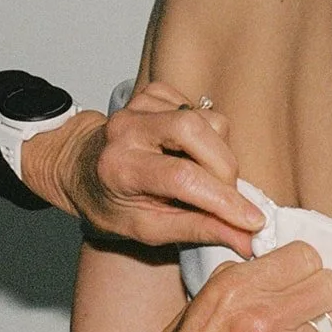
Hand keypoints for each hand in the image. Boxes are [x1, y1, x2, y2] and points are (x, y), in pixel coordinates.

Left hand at [21, 82, 264, 253]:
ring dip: (218, 152)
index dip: (224, 201)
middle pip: (198, 132)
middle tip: (224, 197)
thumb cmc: (109, 201)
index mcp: (120, 167)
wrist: (78, 166)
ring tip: (199, 176)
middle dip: (225, 170)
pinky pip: (201, 109)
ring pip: (207, 120)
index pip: (182, 178)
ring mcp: (140, 105)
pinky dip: (206, 135)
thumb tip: (245, 238)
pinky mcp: (154, 93)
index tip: (253, 221)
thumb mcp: (144, 228)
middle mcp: (128, 128)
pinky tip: (186, 153)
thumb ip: (196, 229)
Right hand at [105, 241, 331, 331]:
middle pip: (329, 284)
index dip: (302, 266)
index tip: (298, 276)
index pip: (303, 255)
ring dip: (322, 325)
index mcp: (234, 288)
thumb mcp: (196, 305)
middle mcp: (262, 314)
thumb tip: (266, 271)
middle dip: (320, 291)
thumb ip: (236, 282)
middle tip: (307, 304)